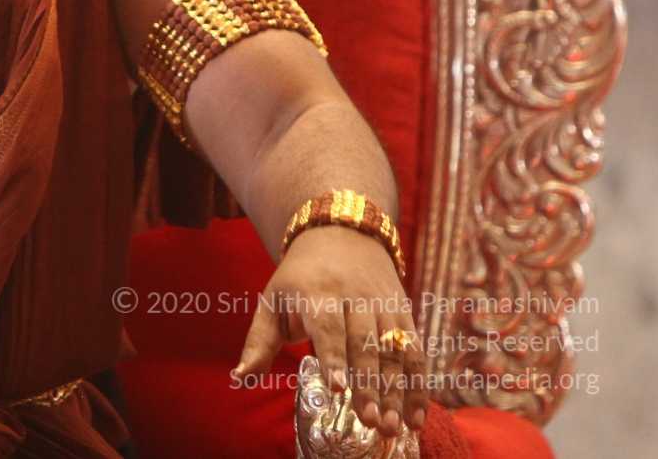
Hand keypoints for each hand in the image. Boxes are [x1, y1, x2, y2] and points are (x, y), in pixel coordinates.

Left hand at [233, 226, 426, 436]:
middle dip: (368, 383)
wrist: (340, 231)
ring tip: (391, 426)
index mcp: (317, 291)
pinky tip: (414, 417)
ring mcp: (382, 303)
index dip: (334, 356)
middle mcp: (354, 295)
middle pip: (364, 343)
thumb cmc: (299, 276)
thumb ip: (260, 341)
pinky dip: (418, 385)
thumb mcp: (273, 299)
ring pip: (394, 349)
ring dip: (396, 390)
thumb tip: (240, 378)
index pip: (328, 325)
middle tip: (370, 420)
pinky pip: (415, 349)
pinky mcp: (403, 311)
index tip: (338, 387)